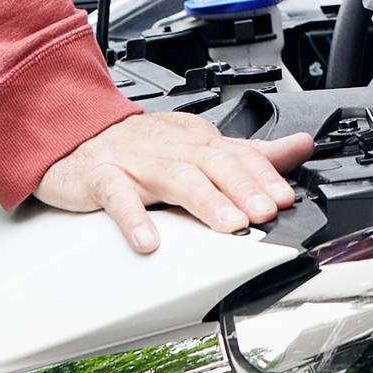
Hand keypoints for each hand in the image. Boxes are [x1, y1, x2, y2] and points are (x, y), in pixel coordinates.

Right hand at [35, 111, 313, 253]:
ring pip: (174, 177)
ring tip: (229, 226)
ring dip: (205, 201)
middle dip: (243, 186)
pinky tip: (148, 241)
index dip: (263, 174)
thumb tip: (299, 147)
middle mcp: (169, 147)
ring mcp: (135, 162)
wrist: (73, 132)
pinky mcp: (100, 177)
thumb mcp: (196, 142)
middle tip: (266, 212)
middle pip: (212, 162)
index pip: (236, 152)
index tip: (285, 197)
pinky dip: (133, 218)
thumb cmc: (138, 145)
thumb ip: (249, 152)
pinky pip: (116, 197)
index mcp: (194, 139)